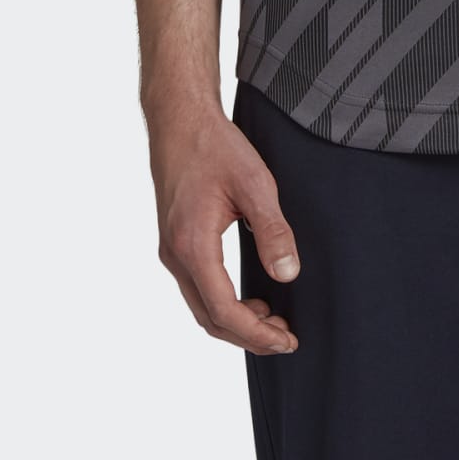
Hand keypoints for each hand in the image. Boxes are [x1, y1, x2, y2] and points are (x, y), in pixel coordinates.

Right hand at [148, 97, 302, 354]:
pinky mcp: (174, 241)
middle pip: (209, 318)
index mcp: (192, 246)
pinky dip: (223, 302)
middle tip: (286, 338)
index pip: (224, 311)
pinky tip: (250, 295)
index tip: (288, 340)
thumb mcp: (255, 184)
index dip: (257, 334)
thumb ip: (273, 231)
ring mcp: (171, 250)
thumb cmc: (215, 146)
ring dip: (235, 321)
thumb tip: (288, 274)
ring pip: (201, 306)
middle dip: (248, 336)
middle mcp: (175, 256)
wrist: (179, 119)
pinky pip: (197, 287)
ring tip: (273, 320)